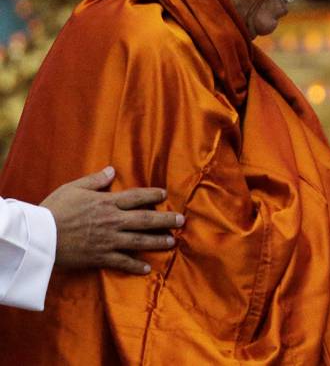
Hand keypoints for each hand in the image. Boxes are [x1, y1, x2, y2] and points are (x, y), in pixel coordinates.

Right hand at [40, 167, 184, 274]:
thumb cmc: (53, 209)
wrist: (38, 236)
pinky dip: (136, 266)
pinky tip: (148, 268)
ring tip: (172, 242)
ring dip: (158, 241)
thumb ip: (95, 180)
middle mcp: (113, 221)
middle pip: (146, 219)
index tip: (165, 195)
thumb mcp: (74, 188)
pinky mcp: (100, 257)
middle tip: (181, 221)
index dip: (153, 195)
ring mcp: (108, 240)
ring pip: (140, 241)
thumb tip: (112, 170)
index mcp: (107, 202)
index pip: (136, 197)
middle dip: (166, 220)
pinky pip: (122, 262)